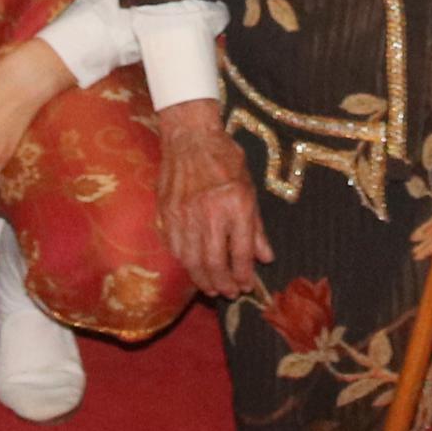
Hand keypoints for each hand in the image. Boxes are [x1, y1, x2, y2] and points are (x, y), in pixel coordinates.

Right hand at [154, 99, 269, 298]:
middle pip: (214, 263)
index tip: (246, 286)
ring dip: (202, 280)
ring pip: (192, 261)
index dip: (244, 276)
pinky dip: (184, 263)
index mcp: (235, 205)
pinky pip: (175, 248)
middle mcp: (209, 213)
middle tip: (229, 293)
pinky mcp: (167, 213)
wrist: (190, 137)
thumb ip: (256, 227)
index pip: (240, 253)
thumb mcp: (250, 189)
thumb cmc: (225, 159)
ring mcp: (184, 214)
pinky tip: (192, 268)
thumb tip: (265, 258)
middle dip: (223, 284)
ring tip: (211, 288)